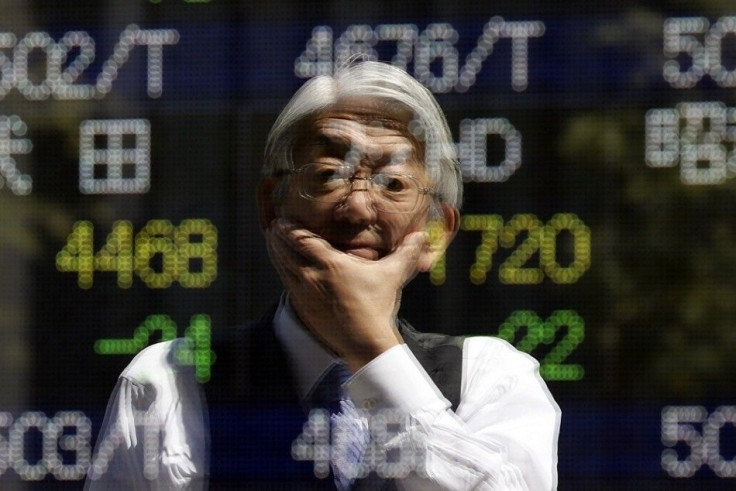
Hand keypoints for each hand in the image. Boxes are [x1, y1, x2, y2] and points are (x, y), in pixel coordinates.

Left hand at [266, 219, 428, 371]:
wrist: (365, 342)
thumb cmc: (377, 307)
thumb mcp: (392, 276)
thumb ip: (405, 253)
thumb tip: (420, 235)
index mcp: (330, 264)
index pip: (301, 240)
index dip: (289, 228)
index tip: (284, 219)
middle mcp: (311, 277)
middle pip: (284, 250)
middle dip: (278, 237)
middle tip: (275, 226)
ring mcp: (304, 293)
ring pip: (281, 266)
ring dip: (275, 252)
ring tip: (273, 240)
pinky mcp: (302, 307)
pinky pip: (285, 283)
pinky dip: (280, 270)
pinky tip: (281, 266)